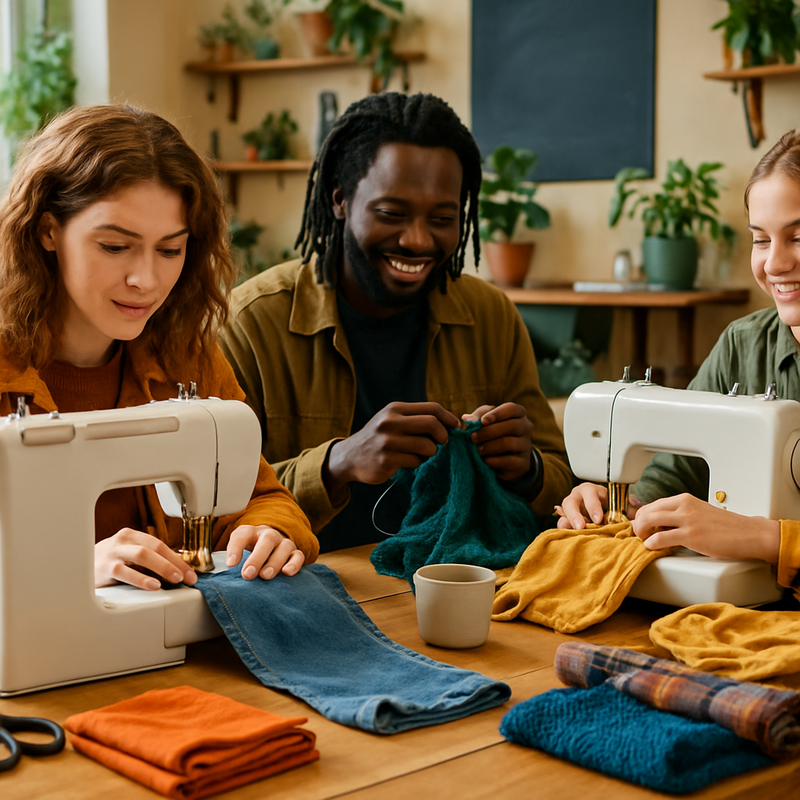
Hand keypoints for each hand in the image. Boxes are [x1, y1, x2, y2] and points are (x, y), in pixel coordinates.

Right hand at [95, 528, 197, 590]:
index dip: (178, 559)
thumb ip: (149, 560)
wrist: (76, 568)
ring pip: (142, 555)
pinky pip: (125, 572)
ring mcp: (113, 552)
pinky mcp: (104, 567)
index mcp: (132, 536)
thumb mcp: (128, 557)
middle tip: (188, 577)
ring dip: (162, 567)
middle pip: (155, 548)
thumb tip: (177, 570)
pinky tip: (153, 585)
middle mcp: (123, 540)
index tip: (191, 573)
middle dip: (174, 563)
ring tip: (175, 579)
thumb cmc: (107, 563)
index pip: (160, 545)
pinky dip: (141, 579)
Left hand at [225, 524, 304, 579]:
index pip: (242, 534)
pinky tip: (286, 572)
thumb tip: (219, 575)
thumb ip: (231, 560)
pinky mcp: (295, 553)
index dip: (236, 548)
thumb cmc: (250, 553)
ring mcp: (283, 543)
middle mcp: (268, 535)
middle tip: (248, 574)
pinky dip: (294, 563)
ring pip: (284, 546)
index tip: (231, 564)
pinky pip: (298, 555)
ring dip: (274, 562)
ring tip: (265, 576)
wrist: (269, 548)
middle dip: (257, 558)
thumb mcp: (238, 553)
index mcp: (250, 533)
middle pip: (266, 539)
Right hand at [325, 401, 460, 492]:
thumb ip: (416, 419)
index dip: (449, 418)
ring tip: (422, 454)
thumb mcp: (392, 420)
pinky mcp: (386, 459)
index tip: (457, 428)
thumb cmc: (379, 438)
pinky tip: (408, 462)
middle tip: (443, 443)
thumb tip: (451, 424)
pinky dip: (417, 463)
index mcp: (395, 409)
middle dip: (443, 436)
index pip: (432, 408)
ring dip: (430, 453)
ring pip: (426, 446)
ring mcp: (387, 441)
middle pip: (431, 423)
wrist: (350, 456)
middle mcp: (390, 421)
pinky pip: (415, 461)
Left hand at [462, 403, 531, 481]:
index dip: (497, 414)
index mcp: (518, 414)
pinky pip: (509, 461)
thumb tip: (467, 419)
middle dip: (488, 432)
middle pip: (512, 425)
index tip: (482, 421)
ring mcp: (526, 446)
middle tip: (473, 438)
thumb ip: (477, 418)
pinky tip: (485, 460)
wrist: (505, 460)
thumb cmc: (492, 434)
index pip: (512, 409)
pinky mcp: (523, 463)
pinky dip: (493, 461)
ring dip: (489, 446)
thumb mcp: (485, 423)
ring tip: (478, 450)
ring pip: (510, 443)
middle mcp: (526, 428)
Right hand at [555, 482, 640, 529]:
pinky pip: (561, 526)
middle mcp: (577, 498)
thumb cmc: (609, 507)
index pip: (589, 494)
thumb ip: (628, 508)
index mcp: (591, 491)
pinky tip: (568, 539)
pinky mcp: (565, 521)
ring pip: (562, 515)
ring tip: (572, 534)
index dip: (592, 506)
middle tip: (581, 527)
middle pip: (570, 503)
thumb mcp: (619, 505)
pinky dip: (564, 532)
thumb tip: (636, 508)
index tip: (598, 519)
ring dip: (567, 524)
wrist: (602, 515)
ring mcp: (569, 510)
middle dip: (575, 515)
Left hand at [632, 493, 780, 562]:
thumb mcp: (699, 512)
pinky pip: (659, 539)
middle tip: (642, 536)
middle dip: (638, 525)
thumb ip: (680, 514)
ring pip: (648, 521)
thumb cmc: (726, 527)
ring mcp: (687, 520)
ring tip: (646, 541)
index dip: (643, 517)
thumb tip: (661, 524)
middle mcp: (683, 506)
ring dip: (642, 533)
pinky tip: (653, 548)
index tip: (644, 528)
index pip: (652, 505)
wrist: (749, 534)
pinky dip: (651, 544)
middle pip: (646, 511)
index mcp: (684, 499)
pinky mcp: (690, 536)